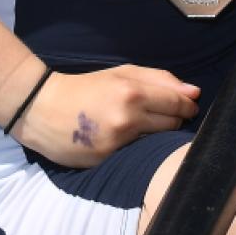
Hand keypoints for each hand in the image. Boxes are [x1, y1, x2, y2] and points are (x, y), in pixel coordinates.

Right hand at [11, 65, 199, 166]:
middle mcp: (128, 119)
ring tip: (140, 127)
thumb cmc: (86, 88)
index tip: (188, 107)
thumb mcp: (121, 73)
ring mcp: (117, 143)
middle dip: (174, 120)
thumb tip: (194, 92)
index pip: (178, 103)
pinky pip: (136, 155)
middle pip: (172, 124)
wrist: (41, 109)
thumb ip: (160, 79)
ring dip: (157, 135)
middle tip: (161, 116)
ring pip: (157, 142)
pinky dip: (137, 149)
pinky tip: (125, 140)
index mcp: (133, 92)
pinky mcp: (107, 160)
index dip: (187, 106)